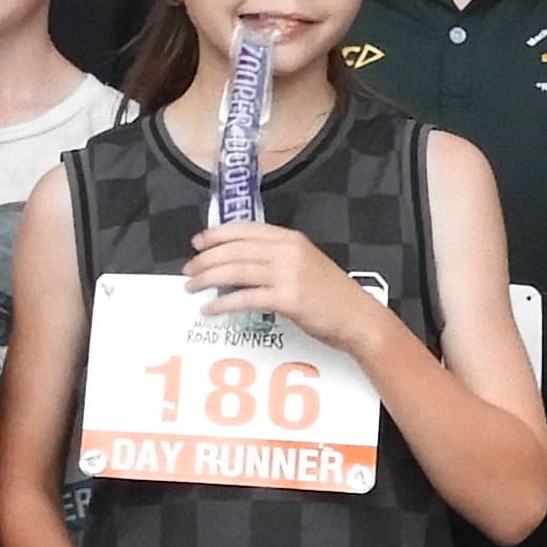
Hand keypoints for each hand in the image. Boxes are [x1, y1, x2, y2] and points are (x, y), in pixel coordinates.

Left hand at [182, 218, 372, 350]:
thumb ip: (276, 258)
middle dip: (206, 259)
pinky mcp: (288, 299)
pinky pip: (246, 298)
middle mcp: (287, 251)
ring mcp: (288, 274)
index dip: (217, 234)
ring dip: (208, 279)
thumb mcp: (304, 264)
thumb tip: (239, 264)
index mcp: (290, 239)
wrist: (357, 316)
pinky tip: (210, 310)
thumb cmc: (331, 294)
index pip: (245, 230)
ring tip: (192, 288)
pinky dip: (223, 304)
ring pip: (236, 271)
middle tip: (188, 270)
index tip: (198, 242)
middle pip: (235, 250)